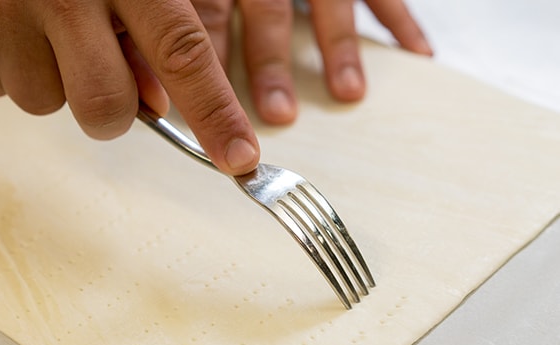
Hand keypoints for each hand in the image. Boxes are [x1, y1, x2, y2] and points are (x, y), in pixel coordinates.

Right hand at [0, 0, 258, 174]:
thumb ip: (152, 35)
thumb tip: (156, 105)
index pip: (185, 55)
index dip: (217, 115)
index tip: (240, 162)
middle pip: (107, 108)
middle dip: (112, 108)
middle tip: (98, 65)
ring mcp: (2, 8)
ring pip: (47, 105)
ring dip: (54, 81)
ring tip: (42, 27)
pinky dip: (5, 69)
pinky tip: (6, 26)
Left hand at [193, 0, 432, 124]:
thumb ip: (169, 10)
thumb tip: (152, 70)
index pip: (207, 11)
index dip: (207, 60)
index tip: (211, 109)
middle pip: (264, 7)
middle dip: (270, 62)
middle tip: (278, 111)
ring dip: (337, 45)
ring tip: (346, 93)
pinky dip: (397, 18)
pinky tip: (416, 53)